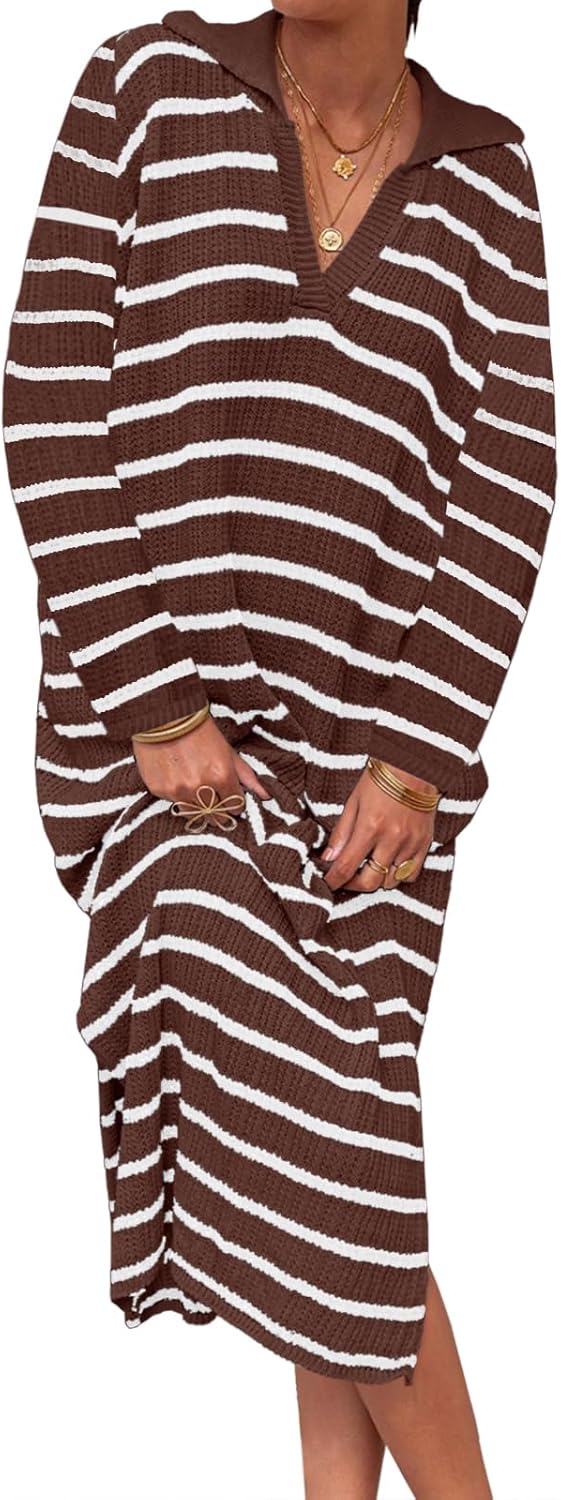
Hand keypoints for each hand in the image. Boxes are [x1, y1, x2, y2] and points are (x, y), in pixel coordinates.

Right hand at [132, 714, 270, 812]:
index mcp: (221, 776)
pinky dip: (178, 796)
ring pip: (194, 814)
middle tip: (214, 797)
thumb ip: (246, 775)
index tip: (230, 797)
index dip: (235, 803)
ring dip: (197, 806)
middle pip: (215, 816)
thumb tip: (266, 795)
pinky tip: (177, 778)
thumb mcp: (228, 750)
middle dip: (218, 809)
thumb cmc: (200, 730)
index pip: (235, 807)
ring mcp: (178, 791)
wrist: (165, 716)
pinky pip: (173, 803)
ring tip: (194, 787)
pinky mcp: (159, 790)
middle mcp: (200, 787)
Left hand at [318, 760, 438, 891]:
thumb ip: (341, 833)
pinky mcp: (425, 843)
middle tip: (347, 878)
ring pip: (392, 881)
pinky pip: (412, 873)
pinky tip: (390, 864)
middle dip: (354, 885)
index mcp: (370, 827)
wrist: (414, 765)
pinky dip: (399, 875)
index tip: (327, 884)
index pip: (346, 867)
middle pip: (370, 881)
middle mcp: (392, 839)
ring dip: (377, 879)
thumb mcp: (353, 801)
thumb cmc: (382, 778)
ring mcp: (411, 843)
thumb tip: (328, 858)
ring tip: (369, 867)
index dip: (334, 881)